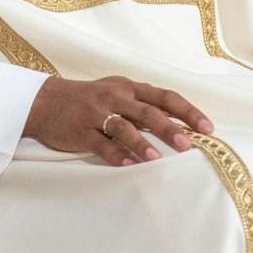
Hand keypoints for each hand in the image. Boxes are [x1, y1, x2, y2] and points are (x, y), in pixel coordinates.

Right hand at [24, 75, 212, 166]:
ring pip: (122, 127)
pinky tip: (127, 165)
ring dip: (141, 143)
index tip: (207, 128)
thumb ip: (144, 104)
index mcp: (128, 87)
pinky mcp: (81, 131)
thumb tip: (182, 124)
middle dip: (169, 128)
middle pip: (147, 112)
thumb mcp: (116, 92)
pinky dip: (114, 155)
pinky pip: (100, 144)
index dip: (187, 111)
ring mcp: (96, 114)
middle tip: (188, 145)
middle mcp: (114, 97)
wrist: (45, 101)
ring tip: (156, 159)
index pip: (164, 97)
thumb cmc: (89, 98)